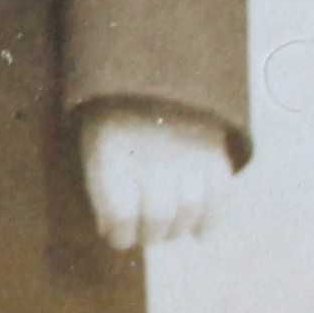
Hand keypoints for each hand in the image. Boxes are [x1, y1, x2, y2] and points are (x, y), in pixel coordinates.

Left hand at [82, 106, 231, 250]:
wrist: (151, 78)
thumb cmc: (115, 124)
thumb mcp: (93, 148)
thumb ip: (101, 190)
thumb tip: (111, 231)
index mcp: (113, 150)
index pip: (121, 215)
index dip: (118, 234)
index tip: (117, 233)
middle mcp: (152, 152)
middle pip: (157, 216)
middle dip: (149, 234)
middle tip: (146, 231)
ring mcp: (187, 152)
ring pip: (189, 209)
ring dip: (177, 228)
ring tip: (169, 226)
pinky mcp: (215, 153)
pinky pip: (220, 197)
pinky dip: (210, 220)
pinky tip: (199, 231)